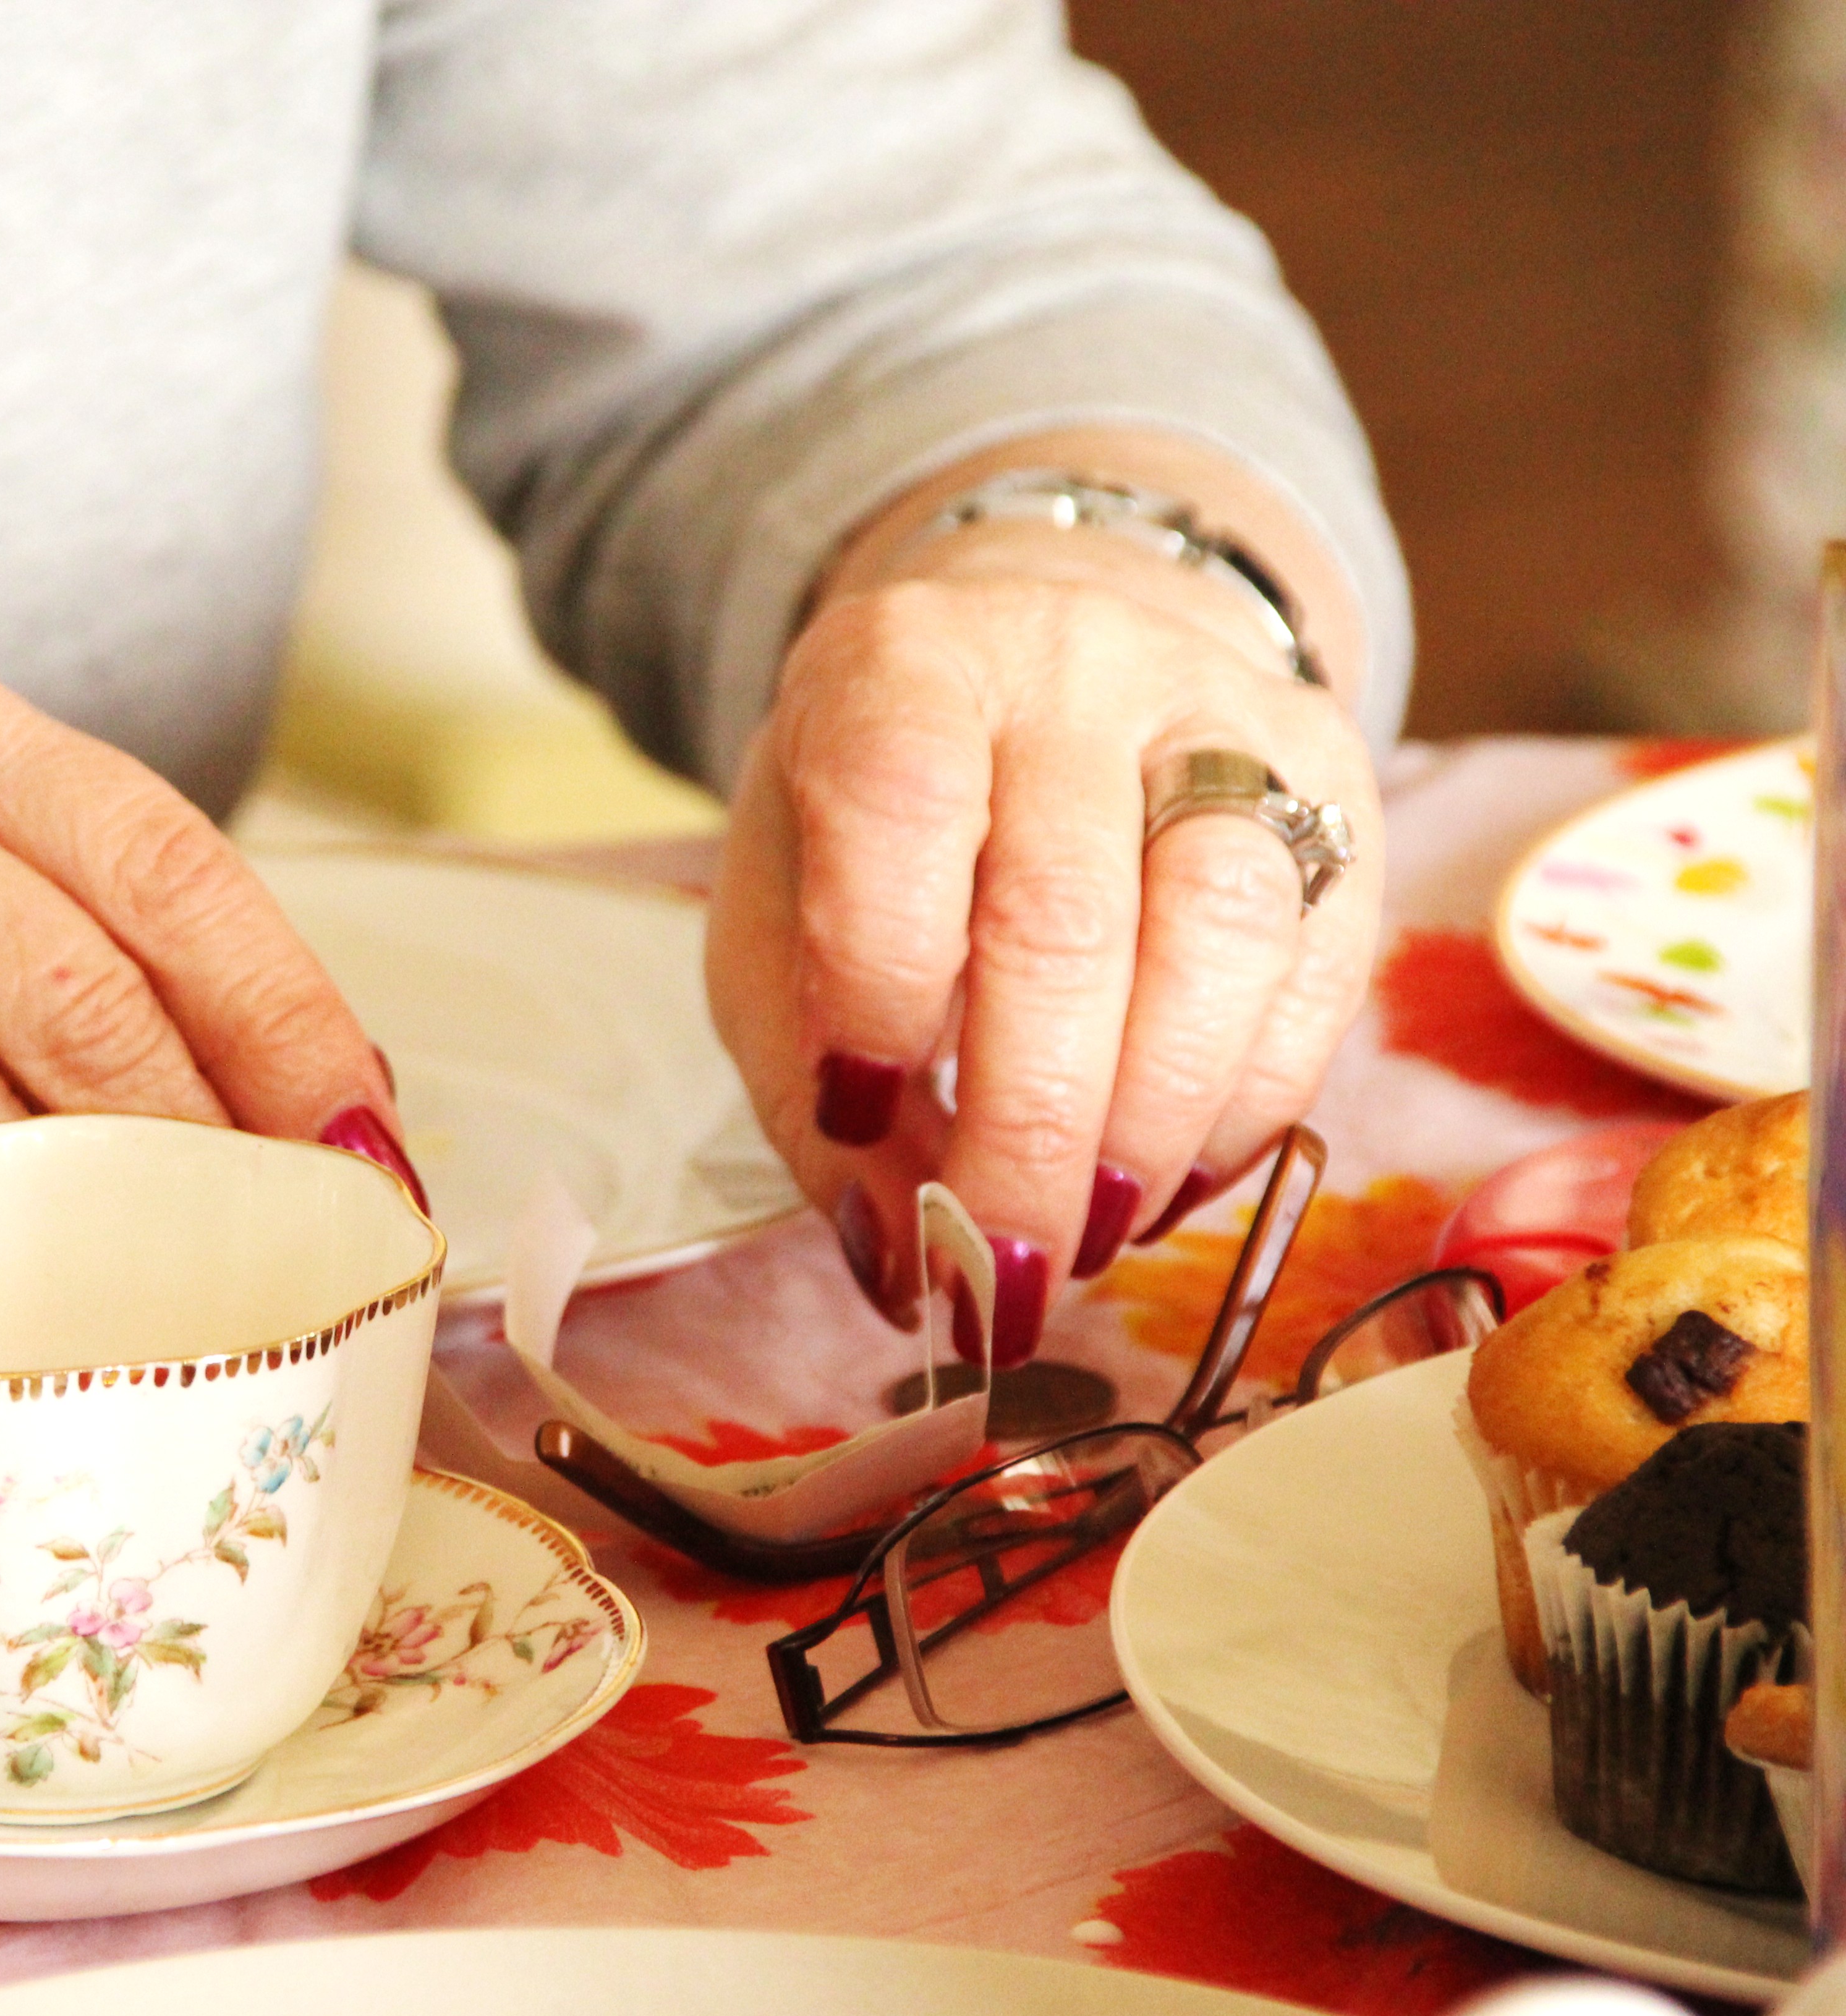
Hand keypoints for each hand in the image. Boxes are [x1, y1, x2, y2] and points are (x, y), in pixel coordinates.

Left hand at [708, 523, 1381, 1367]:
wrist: (1035, 651)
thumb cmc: (880, 821)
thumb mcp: (779, 911)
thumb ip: (808, 1079)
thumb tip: (899, 1265)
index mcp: (902, 666)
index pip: (898, 815)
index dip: (879, 989)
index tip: (855, 1116)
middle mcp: (1073, 662)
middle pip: (1066, 917)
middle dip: (1032, 1130)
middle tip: (1001, 1266)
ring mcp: (1223, 707)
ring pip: (1224, 931)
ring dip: (1157, 1125)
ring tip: (1093, 1230)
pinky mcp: (1333, 773)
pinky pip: (1319, 963)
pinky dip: (1250, 1103)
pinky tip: (1178, 1178)